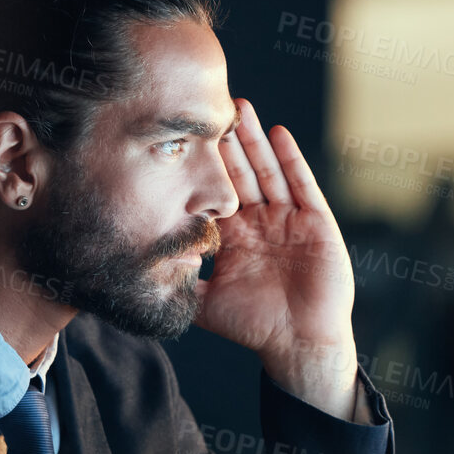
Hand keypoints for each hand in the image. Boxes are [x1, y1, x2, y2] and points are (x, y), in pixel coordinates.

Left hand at [197, 98, 365, 420]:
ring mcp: (290, 220)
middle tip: (206, 108)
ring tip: (239, 108)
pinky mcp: (316, 222)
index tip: (181, 139)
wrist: (298, 345)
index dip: (201, 168)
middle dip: (226, 142)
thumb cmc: (256, 327)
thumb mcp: (206, 303)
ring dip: (254, 140)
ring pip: (268, 171)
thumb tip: (137, 273)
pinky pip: (302, 185)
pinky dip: (290, 160)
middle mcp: (262, 223)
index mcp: (237, 238)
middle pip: (241, 173)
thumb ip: (179, 284)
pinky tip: (277, 134)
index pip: (216, 194)